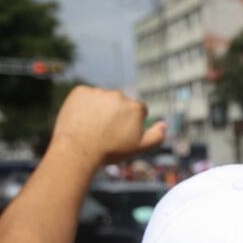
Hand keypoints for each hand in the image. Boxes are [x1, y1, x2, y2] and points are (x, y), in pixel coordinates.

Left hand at [50, 86, 165, 166]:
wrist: (78, 150)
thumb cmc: (111, 151)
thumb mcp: (139, 148)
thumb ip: (157, 136)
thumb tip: (164, 124)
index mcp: (135, 107)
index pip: (137, 111)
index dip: (130, 123)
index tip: (120, 134)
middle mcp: (118, 95)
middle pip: (120, 103)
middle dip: (115, 114)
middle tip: (105, 131)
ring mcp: (98, 91)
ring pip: (102, 98)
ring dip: (99, 108)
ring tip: (92, 126)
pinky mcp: (80, 91)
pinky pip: (85, 96)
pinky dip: (84, 104)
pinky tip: (82, 119)